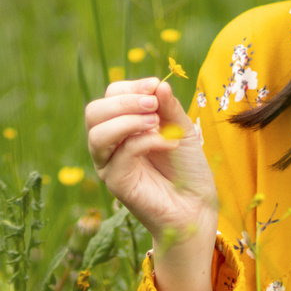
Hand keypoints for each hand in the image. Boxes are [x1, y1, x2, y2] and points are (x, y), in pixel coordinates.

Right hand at [84, 77, 217, 247]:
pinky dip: (146, 141)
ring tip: (156, 122)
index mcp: (121, 128)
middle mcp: (109, 146)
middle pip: (94, 112)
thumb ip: (169, 108)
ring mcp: (109, 165)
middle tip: (153, 105)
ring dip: (128, 120)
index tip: (155, 85)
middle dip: (123, 101)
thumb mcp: (181, 129)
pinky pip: (122, 154)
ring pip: (98, 134)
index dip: (130, 87)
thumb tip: (159, 84)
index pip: (110, 97)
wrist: (196, 206)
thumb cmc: (187, 168)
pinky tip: (168, 142)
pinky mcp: (116, 183)